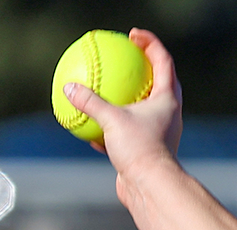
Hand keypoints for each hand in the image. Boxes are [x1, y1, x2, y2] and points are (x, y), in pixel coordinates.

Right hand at [62, 28, 182, 186]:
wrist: (151, 188)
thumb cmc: (140, 150)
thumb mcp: (112, 120)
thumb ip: (90, 102)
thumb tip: (68, 87)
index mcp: (167, 100)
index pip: (163, 61)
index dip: (150, 44)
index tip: (133, 35)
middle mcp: (167, 114)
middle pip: (158, 81)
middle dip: (143, 66)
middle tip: (123, 55)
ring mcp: (158, 131)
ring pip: (140, 108)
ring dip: (124, 98)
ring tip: (103, 89)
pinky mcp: (145, 148)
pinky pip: (126, 131)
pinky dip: (110, 125)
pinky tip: (89, 125)